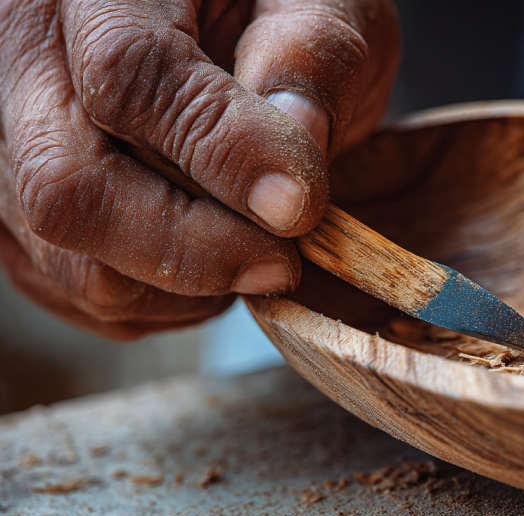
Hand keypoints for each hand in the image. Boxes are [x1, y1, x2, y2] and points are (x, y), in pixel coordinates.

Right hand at [0, 0, 399, 338]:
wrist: (226, 21)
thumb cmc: (275, 2)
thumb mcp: (316, 2)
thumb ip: (310, 64)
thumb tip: (287, 178)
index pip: (128, 75)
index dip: (224, 156)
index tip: (299, 207)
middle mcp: (22, 57)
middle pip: (66, 185)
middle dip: (194, 249)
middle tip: (284, 260)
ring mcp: (8, 139)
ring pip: (66, 255)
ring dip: (180, 285)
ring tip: (256, 253)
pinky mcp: (17, 206)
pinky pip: (71, 287)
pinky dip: (155, 300)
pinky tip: (211, 260)